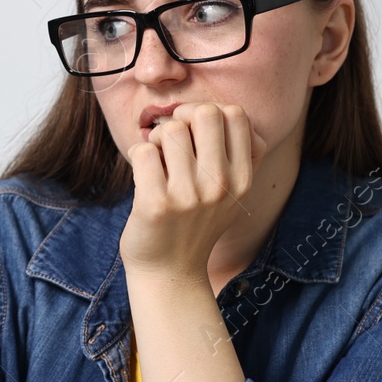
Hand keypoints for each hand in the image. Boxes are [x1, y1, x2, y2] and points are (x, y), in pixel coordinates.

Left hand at [120, 103, 263, 278]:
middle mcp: (221, 186)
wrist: (170, 273)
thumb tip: (208, 109)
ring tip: (157, 162)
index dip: (210, 111)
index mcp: (243, 179)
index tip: (194, 130)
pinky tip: (144, 176)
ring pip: (170, 130)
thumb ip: (231, 153)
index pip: (235, 115)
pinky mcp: (156, 204)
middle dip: (182, 117)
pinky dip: (138, 156)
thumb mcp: (229, 193)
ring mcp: (189, 196)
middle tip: (170, 139)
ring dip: (156, 139)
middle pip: (205, 113)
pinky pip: (143, 150)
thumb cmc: (194, 223)